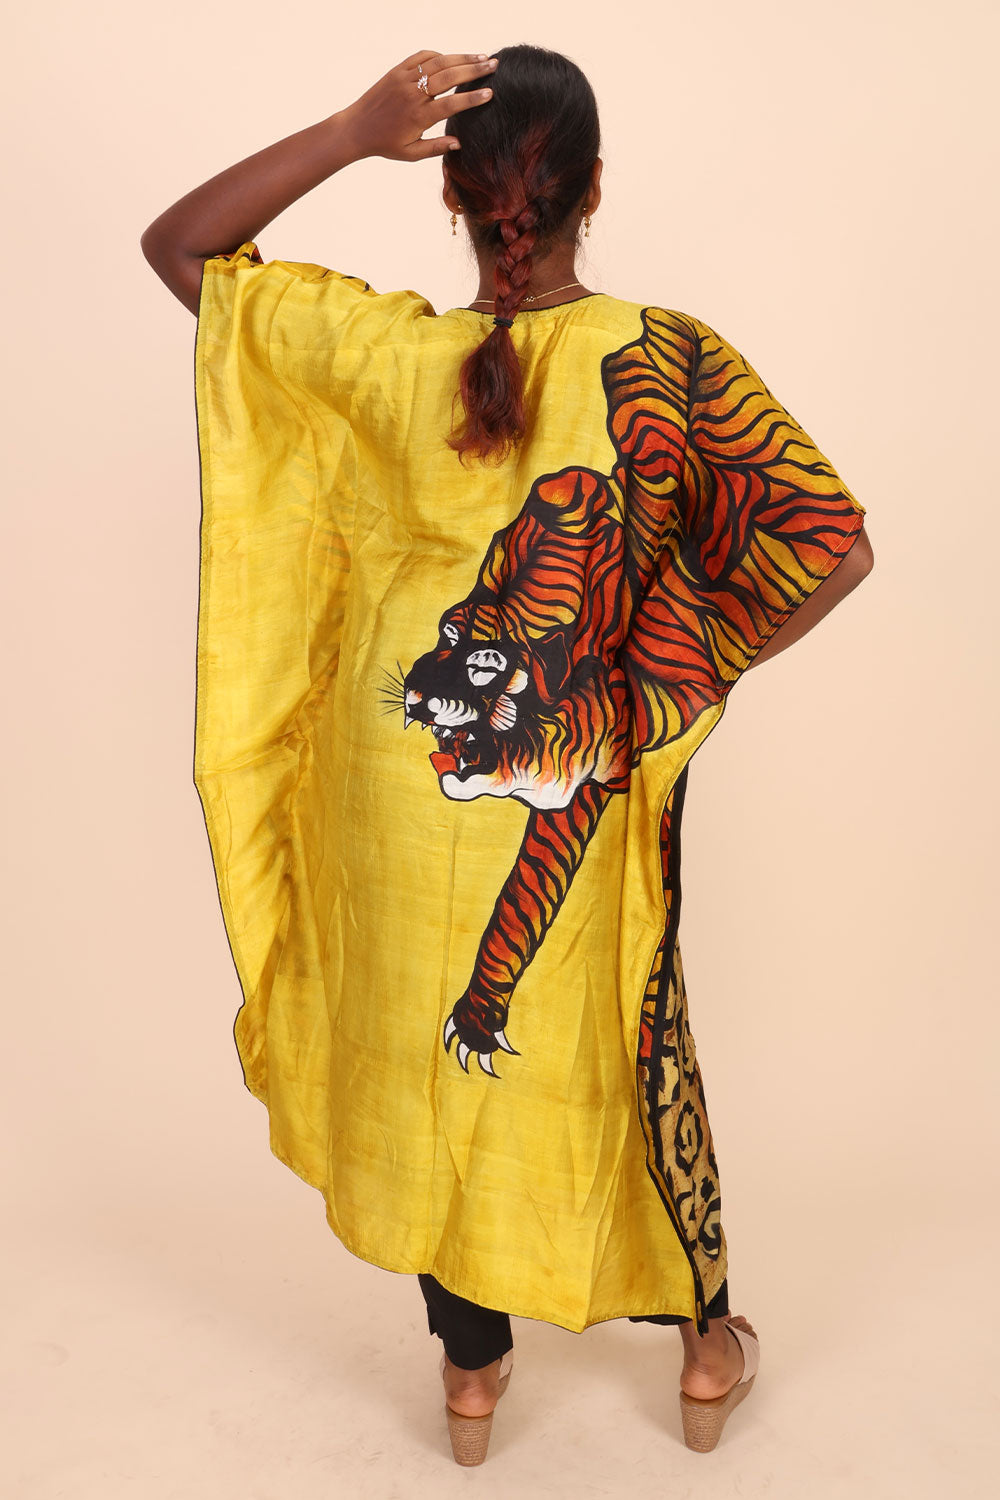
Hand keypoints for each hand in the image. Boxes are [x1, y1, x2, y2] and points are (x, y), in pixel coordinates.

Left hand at [336, 49, 496, 161]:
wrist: (356, 128)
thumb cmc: (385, 144)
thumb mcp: (411, 154)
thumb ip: (436, 148)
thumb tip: (459, 144)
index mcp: (418, 117)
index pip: (451, 104)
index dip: (471, 98)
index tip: (490, 93)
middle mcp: (413, 94)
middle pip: (448, 77)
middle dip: (473, 70)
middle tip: (494, 65)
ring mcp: (404, 79)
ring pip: (438, 63)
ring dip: (461, 58)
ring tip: (481, 57)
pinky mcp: (397, 70)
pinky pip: (422, 57)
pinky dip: (439, 55)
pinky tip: (452, 58)